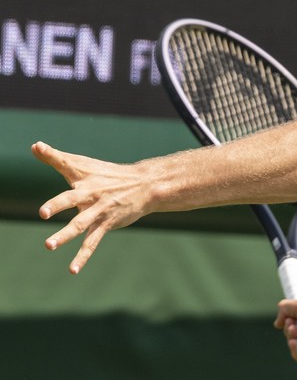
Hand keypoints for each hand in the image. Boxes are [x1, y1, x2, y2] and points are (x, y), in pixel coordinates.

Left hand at [32, 141, 152, 273]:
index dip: (51, 155)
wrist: (144, 186)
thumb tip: (34, 145)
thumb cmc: (108, 174)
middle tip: (44, 212)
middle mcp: (90, 193)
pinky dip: (82, 256)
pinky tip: (73, 270)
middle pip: (72, 198)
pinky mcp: (106, 224)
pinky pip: (92, 242)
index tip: (38, 147)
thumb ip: (56, 158)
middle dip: (58, 204)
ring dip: (65, 234)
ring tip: (49, 245)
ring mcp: (99, 210)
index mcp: (83, 177)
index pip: (65, 163)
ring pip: (80, 224)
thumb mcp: (83, 164)